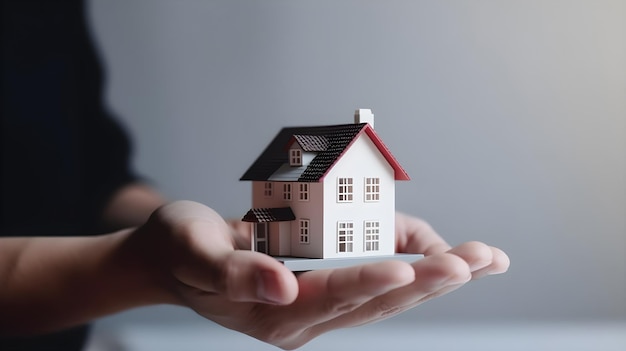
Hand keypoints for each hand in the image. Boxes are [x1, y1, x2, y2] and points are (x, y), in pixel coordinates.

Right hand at [135, 201, 508, 349]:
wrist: (173, 257)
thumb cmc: (179, 248)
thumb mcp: (191, 251)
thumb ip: (232, 271)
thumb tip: (282, 289)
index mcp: (272, 312)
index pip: (330, 297)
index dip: (369, 279)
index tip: (411, 265)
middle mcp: (304, 317)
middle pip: (375, 301)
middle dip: (429, 279)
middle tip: (478, 261)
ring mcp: (319, 306)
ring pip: (388, 296)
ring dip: (436, 276)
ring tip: (487, 259)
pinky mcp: (327, 289)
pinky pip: (377, 280)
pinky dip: (414, 264)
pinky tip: (445, 251)